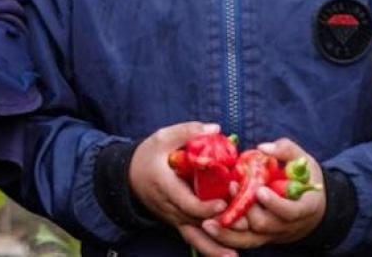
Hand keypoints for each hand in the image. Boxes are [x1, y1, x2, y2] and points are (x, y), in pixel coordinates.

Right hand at [128, 122, 235, 256]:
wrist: (127, 177)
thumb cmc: (147, 156)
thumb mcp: (162, 138)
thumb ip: (188, 132)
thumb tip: (216, 129)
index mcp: (165, 186)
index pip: (186, 202)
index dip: (205, 205)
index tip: (223, 202)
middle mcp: (170, 207)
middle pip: (196, 223)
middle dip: (220, 226)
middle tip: (244, 225)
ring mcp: (174, 218)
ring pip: (195, 237)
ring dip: (214, 248)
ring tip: (233, 256)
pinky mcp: (179, 223)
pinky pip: (195, 239)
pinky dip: (210, 250)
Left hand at [200, 138, 325, 248]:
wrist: (307, 205)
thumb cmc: (304, 179)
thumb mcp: (303, 161)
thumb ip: (286, 150)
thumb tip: (263, 147)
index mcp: (303, 208)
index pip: (291, 211)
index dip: (275, 204)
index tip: (260, 190)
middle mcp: (286, 225)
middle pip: (264, 224)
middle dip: (246, 209)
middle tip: (231, 188)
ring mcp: (270, 234)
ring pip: (249, 239)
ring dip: (228, 231)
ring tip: (208, 220)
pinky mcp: (257, 237)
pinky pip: (240, 241)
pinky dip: (224, 236)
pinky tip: (208, 227)